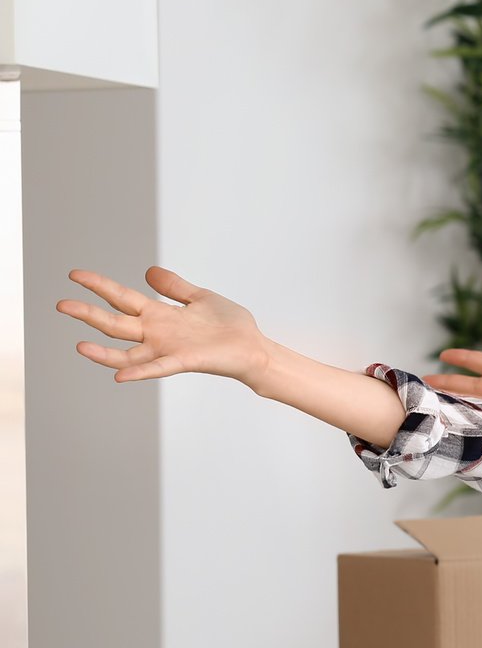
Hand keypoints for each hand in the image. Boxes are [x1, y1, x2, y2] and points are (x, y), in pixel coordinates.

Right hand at [60, 267, 271, 384]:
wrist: (254, 347)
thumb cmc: (229, 326)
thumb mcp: (200, 298)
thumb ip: (174, 287)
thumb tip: (148, 271)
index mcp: (160, 314)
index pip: (122, 297)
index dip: (99, 286)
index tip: (75, 275)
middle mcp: (158, 333)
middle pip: (115, 323)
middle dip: (88, 314)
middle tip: (61, 304)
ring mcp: (168, 349)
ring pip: (127, 352)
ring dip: (103, 353)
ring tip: (79, 346)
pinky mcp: (185, 361)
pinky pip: (158, 368)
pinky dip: (140, 373)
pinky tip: (120, 376)